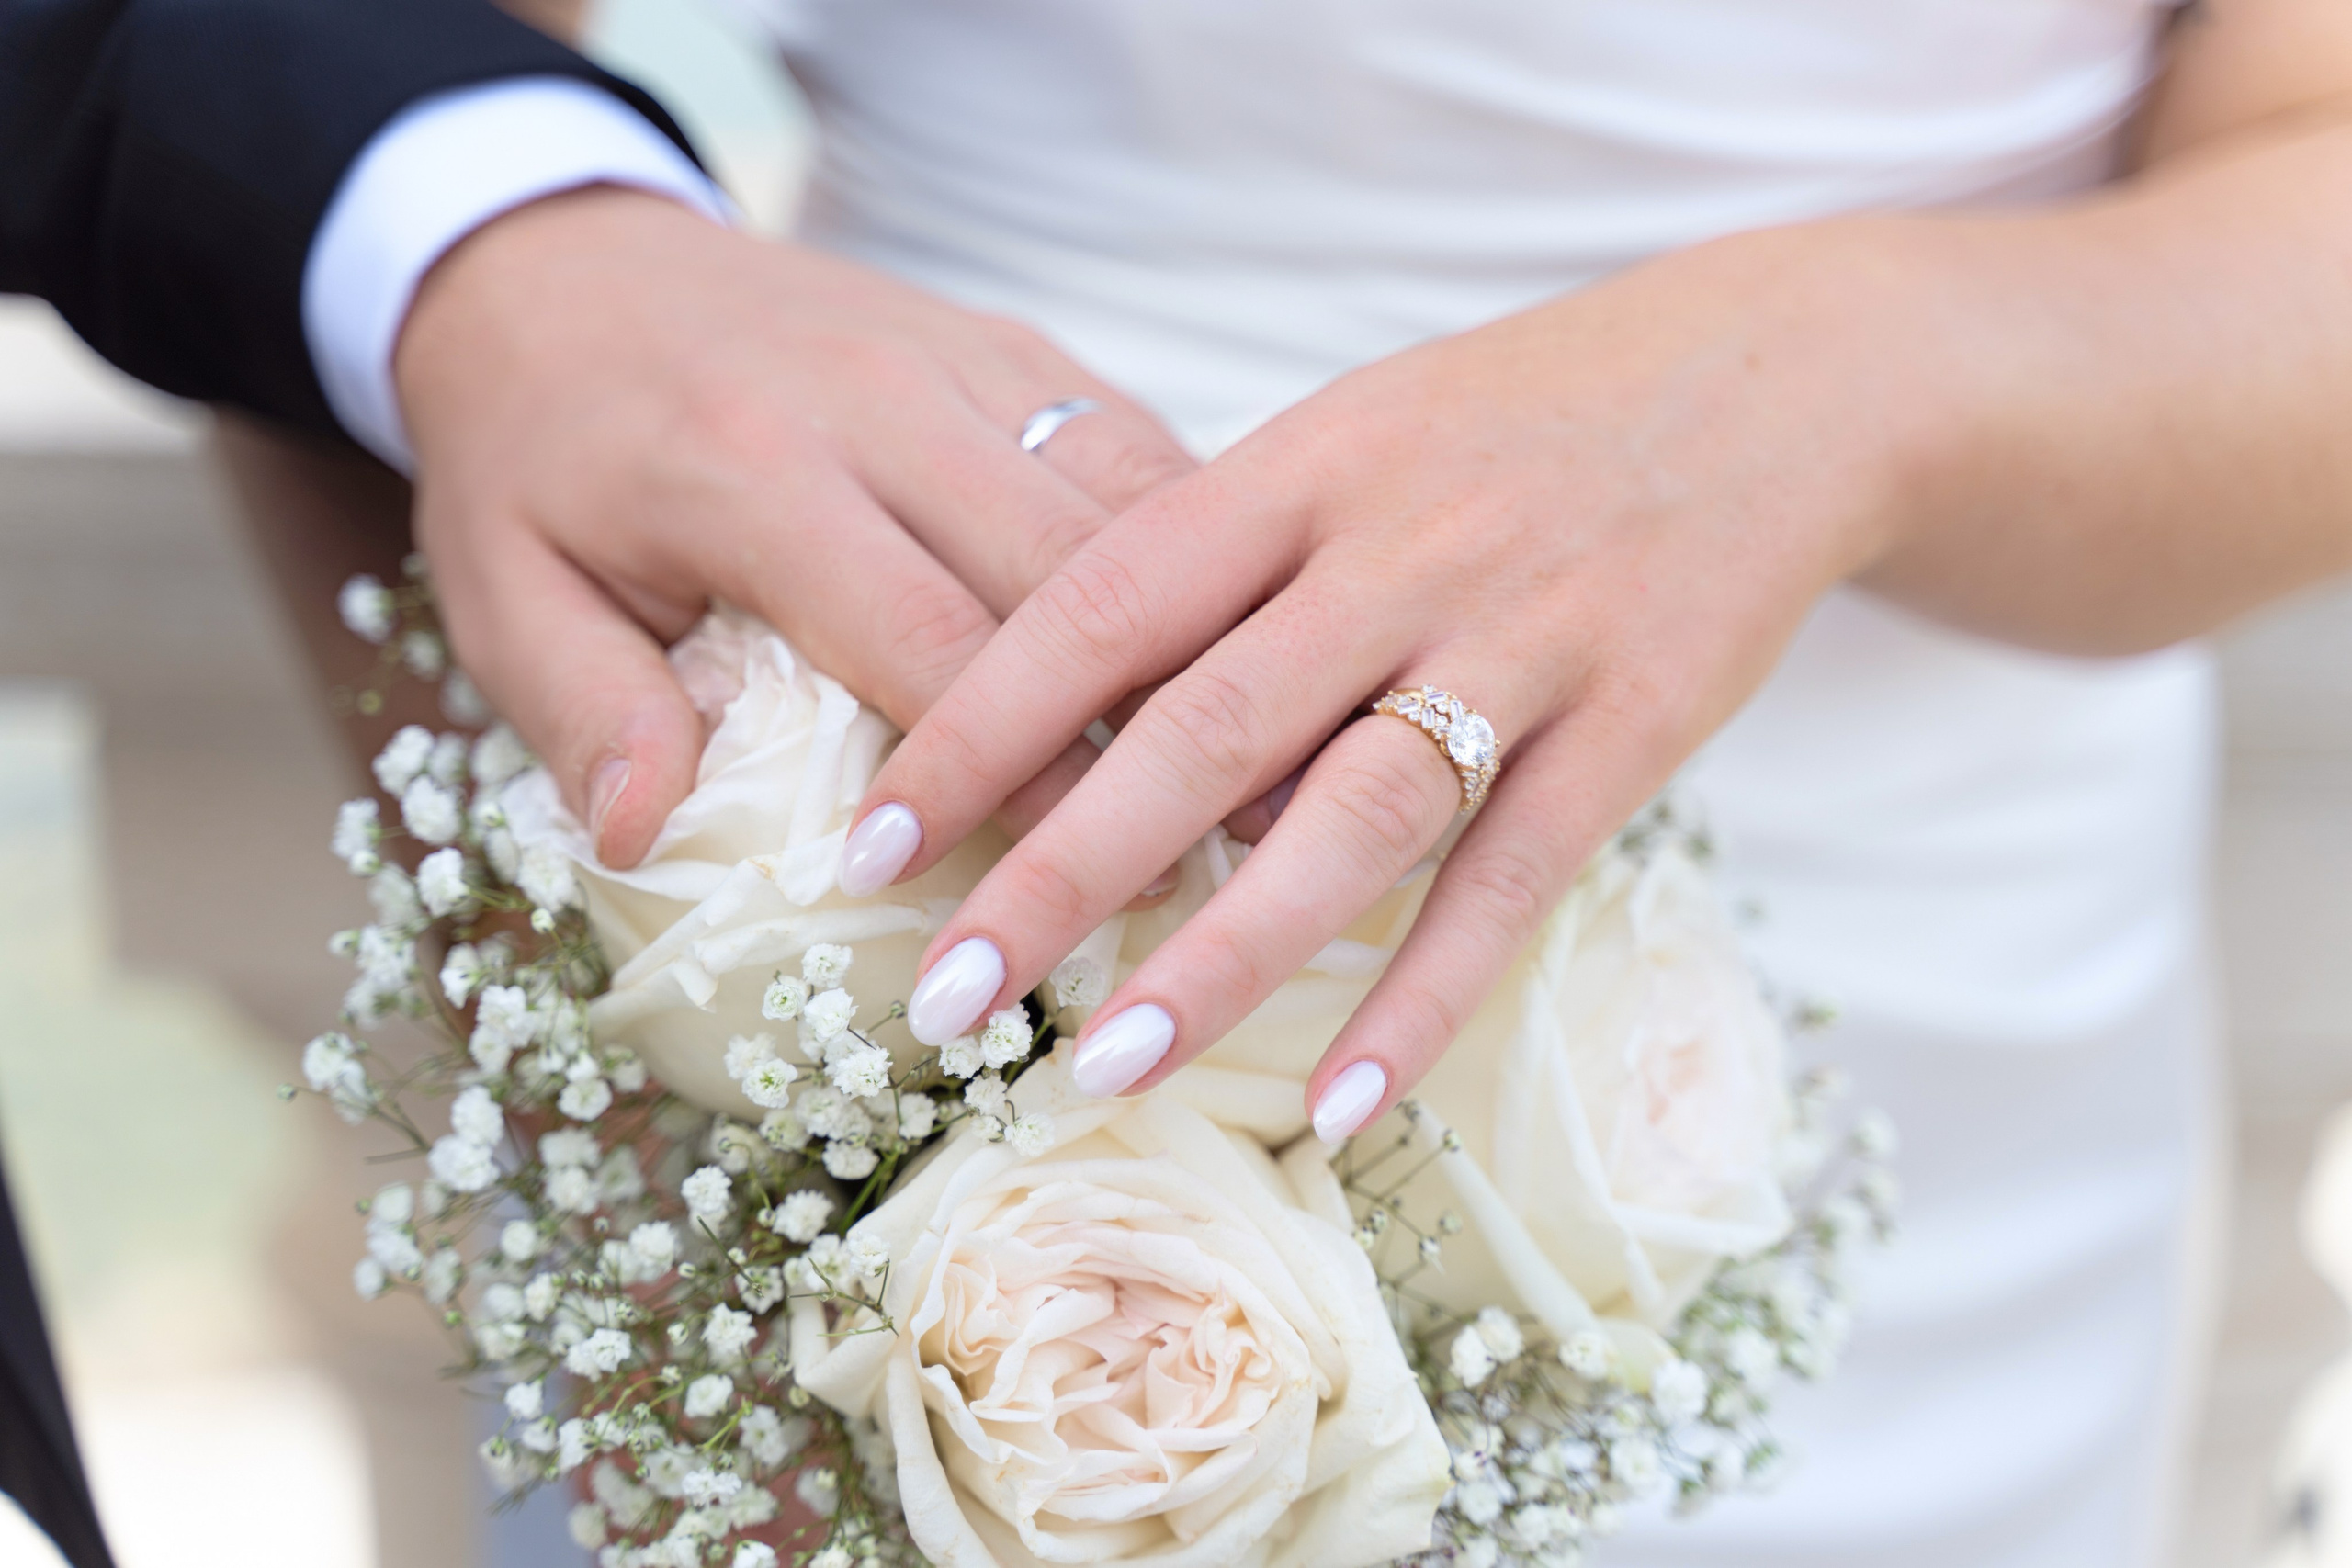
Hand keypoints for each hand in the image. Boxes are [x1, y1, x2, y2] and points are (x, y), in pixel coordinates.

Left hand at [395, 186, 1193, 866]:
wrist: (561, 260)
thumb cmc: (537, 455)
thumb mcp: (504, 591)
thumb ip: (580, 709)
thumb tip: (646, 836)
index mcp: (753, 470)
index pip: (928, 640)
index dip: (1020, 773)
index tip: (1084, 878)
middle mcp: (880, 401)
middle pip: (1064, 572)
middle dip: (1144, 713)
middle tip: (1208, 839)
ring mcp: (963, 359)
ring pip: (1129, 499)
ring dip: (1199, 627)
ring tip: (1252, 751)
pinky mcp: (1010, 344)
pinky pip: (1133, 443)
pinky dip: (1192, 546)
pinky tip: (1228, 640)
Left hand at [844, 226, 1936, 1132]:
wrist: (1778, 373)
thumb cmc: (1520, 420)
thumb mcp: (1357, 434)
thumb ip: (1228, 558)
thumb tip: (1071, 710)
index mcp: (1302, 467)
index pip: (1099, 605)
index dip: (972, 729)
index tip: (868, 846)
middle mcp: (1400, 550)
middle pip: (1200, 729)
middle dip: (1056, 870)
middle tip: (943, 995)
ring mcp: (1525, 638)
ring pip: (1352, 814)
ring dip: (1225, 953)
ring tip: (1110, 1065)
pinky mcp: (1636, 724)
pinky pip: (1516, 879)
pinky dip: (1425, 996)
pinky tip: (1340, 1101)